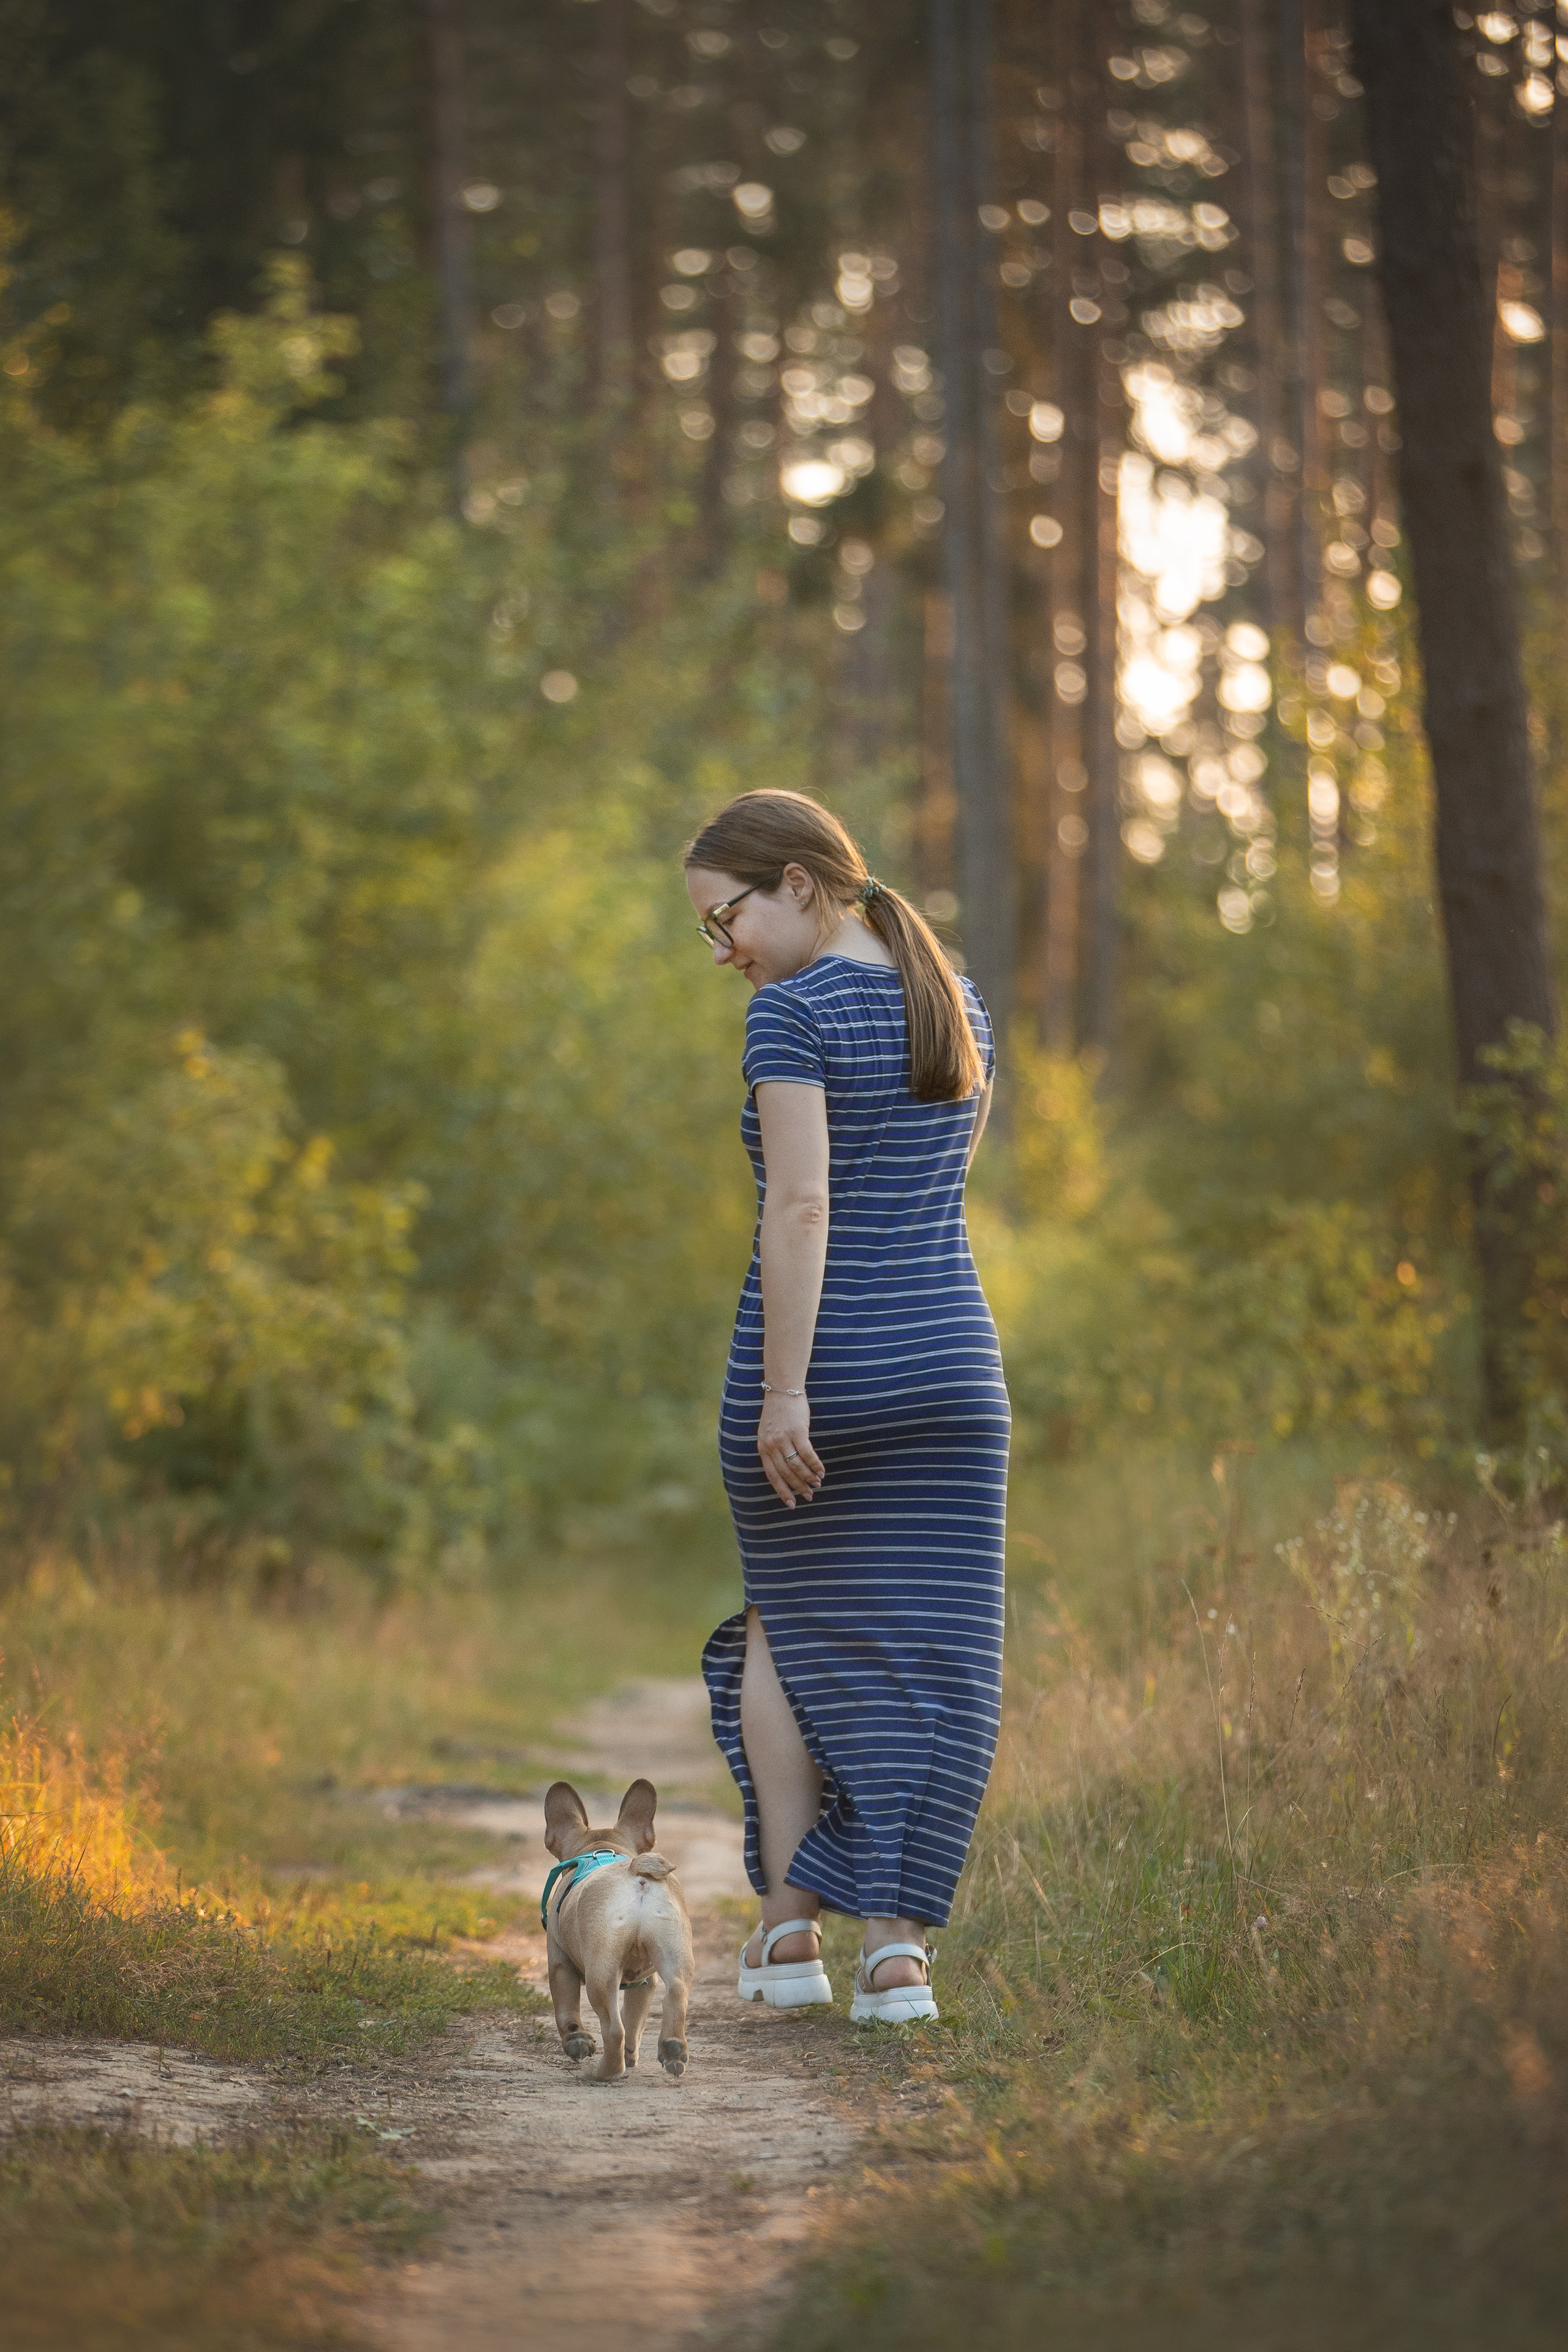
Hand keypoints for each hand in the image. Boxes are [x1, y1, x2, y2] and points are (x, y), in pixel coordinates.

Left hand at [757, 1393, 823, 1508]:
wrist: (782, 1390)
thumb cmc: (778, 1413)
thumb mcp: (768, 1433)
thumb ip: (773, 1450)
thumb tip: (786, 1470)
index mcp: (763, 1448)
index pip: (772, 1476)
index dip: (782, 1491)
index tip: (791, 1504)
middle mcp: (771, 1445)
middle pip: (786, 1474)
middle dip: (799, 1487)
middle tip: (810, 1496)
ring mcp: (783, 1438)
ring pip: (797, 1466)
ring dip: (809, 1477)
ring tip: (818, 1483)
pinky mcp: (797, 1431)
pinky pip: (807, 1454)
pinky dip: (815, 1465)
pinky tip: (821, 1471)